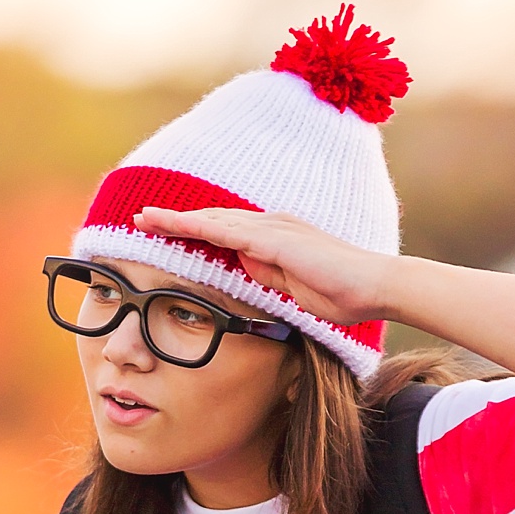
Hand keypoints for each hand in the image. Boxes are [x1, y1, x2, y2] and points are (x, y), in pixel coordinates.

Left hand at [134, 206, 395, 324]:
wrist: (375, 286)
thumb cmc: (342, 294)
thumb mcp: (293, 290)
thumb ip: (268, 278)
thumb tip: (243, 274)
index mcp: (275, 237)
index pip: (225, 231)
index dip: (192, 231)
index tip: (163, 234)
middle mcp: (270, 224)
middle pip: (212, 219)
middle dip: (175, 219)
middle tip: (139, 218)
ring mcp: (272, 228)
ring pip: (212, 219)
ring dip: (176, 219)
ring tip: (142, 219)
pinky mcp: (274, 239)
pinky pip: (225, 230)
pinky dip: (195, 226)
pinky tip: (172, 226)